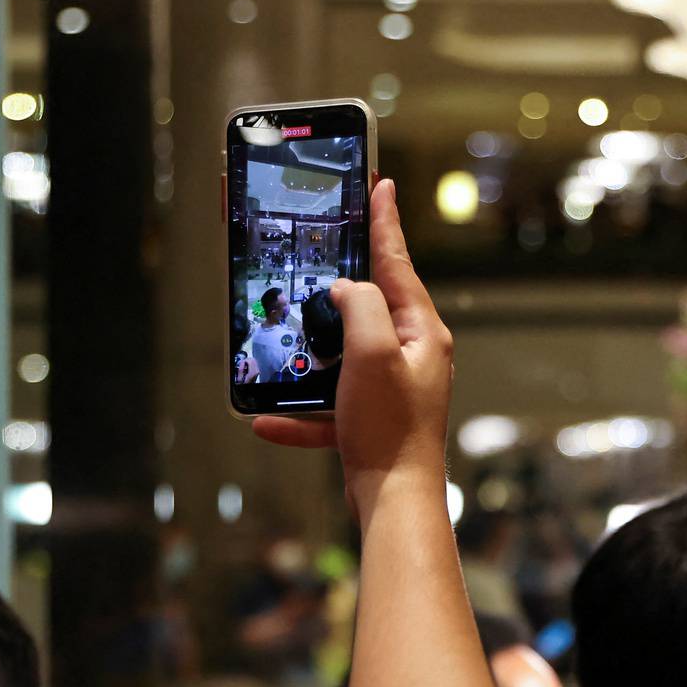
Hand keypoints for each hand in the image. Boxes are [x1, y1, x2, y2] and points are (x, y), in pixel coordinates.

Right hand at [253, 179, 453, 520]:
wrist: (393, 501)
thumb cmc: (391, 429)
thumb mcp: (373, 351)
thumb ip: (359, 305)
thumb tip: (344, 289)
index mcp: (421, 332)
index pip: (397, 263)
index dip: (385, 222)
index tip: (380, 185)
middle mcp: (410, 356)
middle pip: (368, 305)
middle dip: (339, 284)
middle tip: (323, 249)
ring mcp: (389, 389)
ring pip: (341, 355)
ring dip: (309, 353)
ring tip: (284, 339)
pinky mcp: (369, 421)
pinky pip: (325, 407)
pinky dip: (298, 414)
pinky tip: (266, 420)